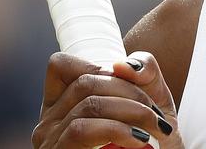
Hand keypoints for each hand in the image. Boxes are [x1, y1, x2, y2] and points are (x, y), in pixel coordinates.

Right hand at [32, 51, 182, 148]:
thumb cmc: (149, 144)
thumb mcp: (151, 102)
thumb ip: (145, 73)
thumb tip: (125, 65)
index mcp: (62, 106)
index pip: (61, 66)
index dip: (97, 66)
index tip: (128, 87)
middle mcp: (49, 122)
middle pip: (85, 83)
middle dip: (130, 91)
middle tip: (156, 114)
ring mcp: (51, 142)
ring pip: (88, 105)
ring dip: (132, 111)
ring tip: (155, 128)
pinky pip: (82, 130)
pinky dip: (117, 130)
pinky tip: (140, 140)